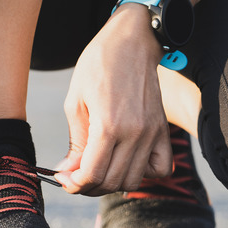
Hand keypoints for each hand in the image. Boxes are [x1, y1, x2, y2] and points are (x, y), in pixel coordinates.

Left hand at [55, 5, 172, 195]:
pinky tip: (128, 161)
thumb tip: (69, 171)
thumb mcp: (76, 101)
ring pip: (135, 181)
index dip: (74, 184)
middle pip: (112, 182)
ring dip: (113, 182)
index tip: (65, 178)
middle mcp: (134, 133)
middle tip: (77, 175)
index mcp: (109, 125)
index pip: (92, 175)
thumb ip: (76, 141)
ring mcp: (152, 133)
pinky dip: (145, 173)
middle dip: (89, 186)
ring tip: (100, 167)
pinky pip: (161, 168)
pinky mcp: (163, 129)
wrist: (131, 41)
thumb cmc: (99, 64)